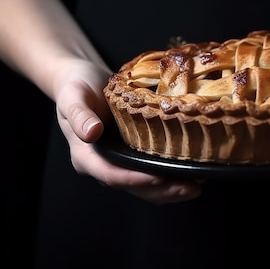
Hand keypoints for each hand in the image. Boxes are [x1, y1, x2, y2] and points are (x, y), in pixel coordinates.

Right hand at [54, 59, 201, 203]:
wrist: (83, 78)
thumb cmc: (77, 85)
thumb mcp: (73, 96)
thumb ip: (79, 115)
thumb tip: (91, 134)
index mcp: (85, 156)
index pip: (111, 175)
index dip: (136, 180)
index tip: (159, 177)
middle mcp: (103, 164)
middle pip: (133, 186)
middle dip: (162, 191)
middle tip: (191, 188)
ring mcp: (118, 161)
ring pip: (144, 185)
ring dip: (169, 188)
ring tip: (196, 185)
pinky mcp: (131, 154)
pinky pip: (150, 170)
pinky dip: (169, 175)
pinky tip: (190, 171)